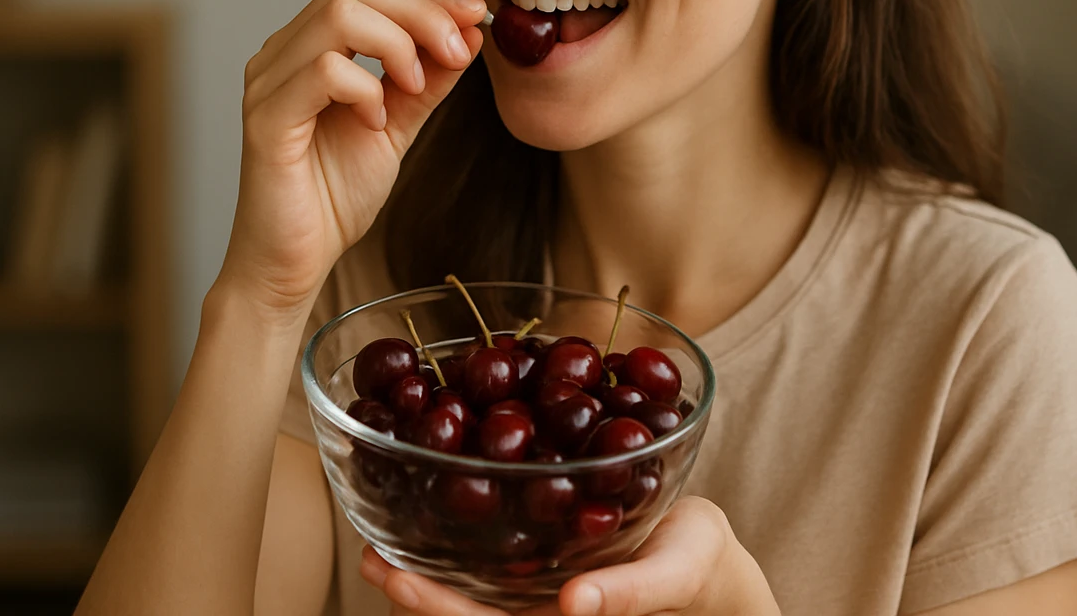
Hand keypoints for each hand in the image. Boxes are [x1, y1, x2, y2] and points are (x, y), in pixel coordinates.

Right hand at [217, 0, 486, 316]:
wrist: (297, 261)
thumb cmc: (334, 195)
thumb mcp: (399, 125)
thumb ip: (427, 79)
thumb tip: (469, 32)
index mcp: (311, 46)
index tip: (476, 13)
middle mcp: (283, 52)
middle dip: (421, 13)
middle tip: (457, 52)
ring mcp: (269, 81)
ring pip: (339, 16)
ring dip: (397, 46)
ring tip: (413, 91)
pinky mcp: (266, 119)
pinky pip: (323, 71)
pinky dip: (365, 89)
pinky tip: (375, 123)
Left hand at [359, 497, 780, 615]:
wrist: (707, 549)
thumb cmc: (697, 568)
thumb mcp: (674, 573)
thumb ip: (629, 592)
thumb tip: (576, 607)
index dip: (438, 606)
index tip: (397, 578)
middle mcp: (535, 600)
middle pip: (464, 601)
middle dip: (414, 582)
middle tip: (368, 551)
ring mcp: (534, 575)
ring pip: (469, 567)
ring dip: (424, 547)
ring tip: (377, 513)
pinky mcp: (542, 538)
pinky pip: (496, 529)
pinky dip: (460, 508)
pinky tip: (434, 473)